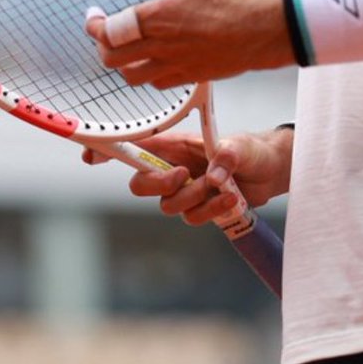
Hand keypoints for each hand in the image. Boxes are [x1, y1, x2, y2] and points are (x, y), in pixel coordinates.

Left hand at [84, 0, 291, 86]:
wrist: (265, 30)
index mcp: (158, 16)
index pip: (110, 29)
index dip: (94, 25)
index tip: (93, 17)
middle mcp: (162, 44)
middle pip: (112, 58)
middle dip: (103, 46)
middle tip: (107, 34)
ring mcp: (176, 63)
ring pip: (132, 76)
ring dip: (124, 64)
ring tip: (127, 51)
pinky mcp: (192, 75)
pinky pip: (158, 83)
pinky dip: (150, 75)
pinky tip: (155, 61)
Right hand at [84, 128, 292, 225]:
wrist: (272, 172)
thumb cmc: (252, 149)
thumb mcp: (243, 145)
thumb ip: (228, 154)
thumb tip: (215, 174)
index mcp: (176, 145)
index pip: (136, 145)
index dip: (110, 151)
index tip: (91, 157)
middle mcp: (174, 167)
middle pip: (140, 184)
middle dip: (157, 184)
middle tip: (184, 177)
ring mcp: (185, 191)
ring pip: (167, 205)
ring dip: (195, 198)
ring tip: (223, 185)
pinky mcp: (199, 209)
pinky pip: (192, 218)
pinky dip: (211, 210)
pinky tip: (231, 199)